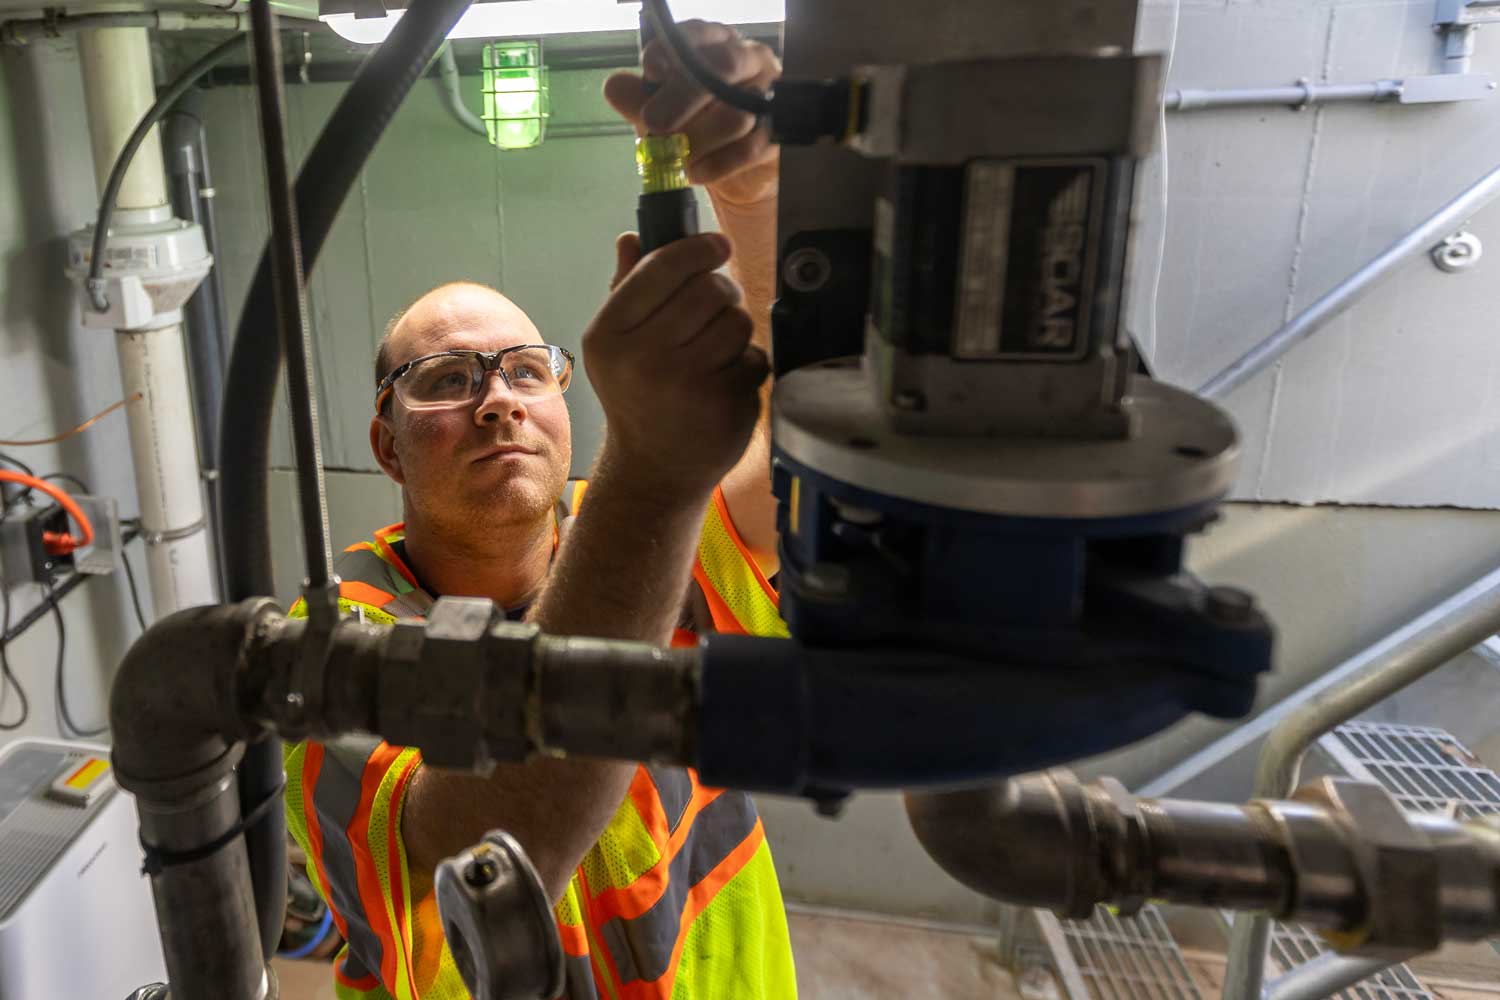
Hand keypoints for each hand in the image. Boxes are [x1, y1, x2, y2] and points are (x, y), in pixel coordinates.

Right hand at [583, 232, 768, 498]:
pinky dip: (749, 364)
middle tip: (719, 304)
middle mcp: (642, 359)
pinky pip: (755, 357)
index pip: (662, 267)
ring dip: (736, 329)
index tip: (719, 245)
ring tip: (717, 349)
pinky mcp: (723, 404)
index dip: (698, 248)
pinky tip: (726, 382)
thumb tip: (633, 235)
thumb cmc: (637, 396)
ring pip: (737, 321)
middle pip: (708, 290)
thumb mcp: (617, 345)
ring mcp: (685, 384)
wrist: (654, 469)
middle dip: (722, 291)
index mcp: (608, 335)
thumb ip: (626, 288)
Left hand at [604, 20, 780, 205]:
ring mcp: (768, 96)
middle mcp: (747, 60)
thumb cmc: (696, 125)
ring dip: (699, 139)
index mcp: (715, 44)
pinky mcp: (776, 134)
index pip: (697, 34)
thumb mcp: (661, 111)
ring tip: (677, 158)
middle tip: (653, 121)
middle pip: (722, 67)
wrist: (732, 168)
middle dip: (683, 95)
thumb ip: (638, 99)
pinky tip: (697, 173)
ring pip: (736, 113)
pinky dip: (719, 163)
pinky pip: (750, 147)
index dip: (672, 50)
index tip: (650, 70)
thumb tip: (614, 87)